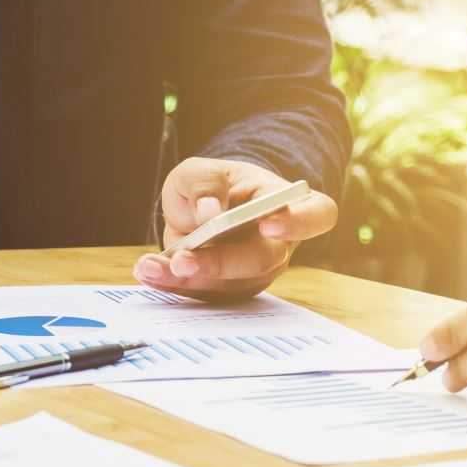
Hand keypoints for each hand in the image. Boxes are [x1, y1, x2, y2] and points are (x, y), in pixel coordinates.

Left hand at [133, 157, 337, 299]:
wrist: (198, 209)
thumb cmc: (212, 186)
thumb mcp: (200, 171)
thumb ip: (205, 183)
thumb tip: (210, 212)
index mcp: (287, 205)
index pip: (316, 215)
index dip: (299, 222)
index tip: (267, 223)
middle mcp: (279, 244)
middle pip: (263, 259)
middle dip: (221, 262)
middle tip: (183, 259)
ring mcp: (256, 272)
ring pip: (230, 284)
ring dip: (187, 278)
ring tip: (150, 267)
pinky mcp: (231, 291)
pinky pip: (206, 294)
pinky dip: (174, 285)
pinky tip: (150, 272)